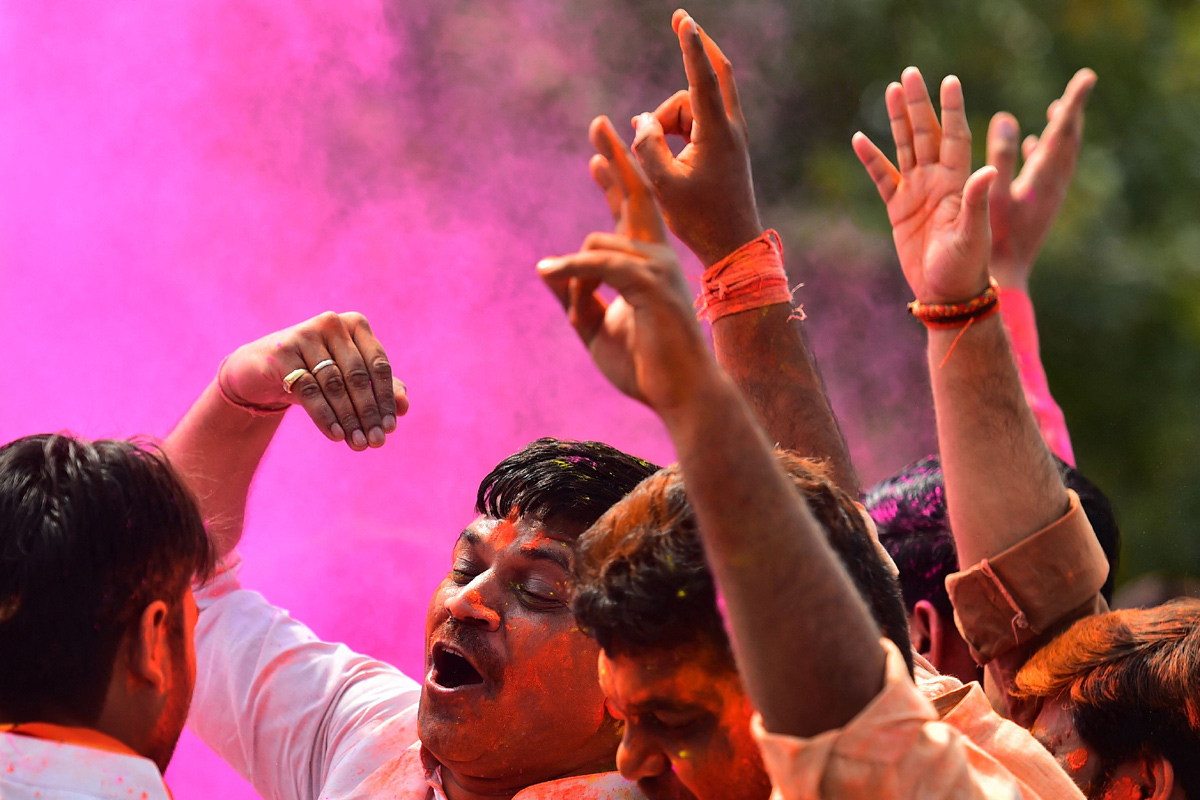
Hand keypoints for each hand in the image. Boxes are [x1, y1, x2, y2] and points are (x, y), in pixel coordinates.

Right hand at [219, 311, 407, 450]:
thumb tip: (405, 406)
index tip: (391, 428)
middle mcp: (332, 324)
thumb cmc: (314, 372)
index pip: (379, 365)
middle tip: (375, 442)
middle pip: (358, 376)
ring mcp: (305, 335)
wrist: (262, 369)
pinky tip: (336, 435)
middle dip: (368, 413)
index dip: (386, 399)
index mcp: (355, 325)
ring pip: (334, 385)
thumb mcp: (347, 380)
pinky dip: (325, 416)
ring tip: (357, 444)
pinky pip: (309, 390)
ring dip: (348, 418)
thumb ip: (379, 390)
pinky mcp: (282, 353)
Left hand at [537, 116, 716, 416]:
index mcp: (647, 265)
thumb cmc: (646, 366)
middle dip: (617, 158)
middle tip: (599, 123)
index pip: (631, 214)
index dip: (614, 182)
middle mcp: (657, 257)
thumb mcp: (596, 329)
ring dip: (574, 277)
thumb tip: (548, 272)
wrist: (680, 394)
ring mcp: (657, 268)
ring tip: (572, 311)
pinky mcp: (650, 285)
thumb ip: (576, 299)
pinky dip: (570, 268)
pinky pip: (600, 265)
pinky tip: (548, 271)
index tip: (595, 158)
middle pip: (635, 197)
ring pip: (597, 245)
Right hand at [629, 10, 761, 266]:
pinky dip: (676, 128)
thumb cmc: (699, 219)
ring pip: (693, 106)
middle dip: (694, 52)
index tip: (683, 20)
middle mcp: (729, 128)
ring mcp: (730, 137)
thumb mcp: (663, 184)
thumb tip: (643, 119)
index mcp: (716, 133)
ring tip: (655, 156)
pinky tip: (658, 147)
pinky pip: (696, 122)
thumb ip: (648, 146)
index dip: (690, 46)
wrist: (733, 246)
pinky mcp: (726, 148)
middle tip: (680, 21)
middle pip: (710, 77)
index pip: (703, 78)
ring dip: (668, 120)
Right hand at [852, 68, 996, 304]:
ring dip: (897, 121)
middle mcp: (938, 181)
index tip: (949, 81)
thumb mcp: (974, 234)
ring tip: (890, 91)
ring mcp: (917, 193)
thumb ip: (976, 201)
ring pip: (905, 148)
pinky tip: (859, 139)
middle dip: (919, 105)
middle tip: (911, 74)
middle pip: (926, 134)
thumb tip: (988, 170)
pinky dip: (871, 159)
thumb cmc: (966, 266)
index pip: (955, 136)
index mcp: (958, 182)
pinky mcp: (898, 209)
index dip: (951, 110)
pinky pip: (882, 177)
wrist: (946, 293)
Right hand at [987, 69, 1096, 290]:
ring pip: (1059, 158)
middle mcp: (1051, 188)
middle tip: (1078, 90)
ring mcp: (1046, 199)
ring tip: (1059, 112)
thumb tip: (1009, 118)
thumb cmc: (992, 243)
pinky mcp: (1037, 209)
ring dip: (1059, 133)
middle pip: (1067, 143)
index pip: (1063, 134)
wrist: (1001, 281)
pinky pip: (1046, 172)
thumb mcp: (993, 197)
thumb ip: (1001, 157)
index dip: (1074, 104)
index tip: (1087, 78)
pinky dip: (1042, 152)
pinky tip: (1033, 146)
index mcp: (1043, 181)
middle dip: (1070, 115)